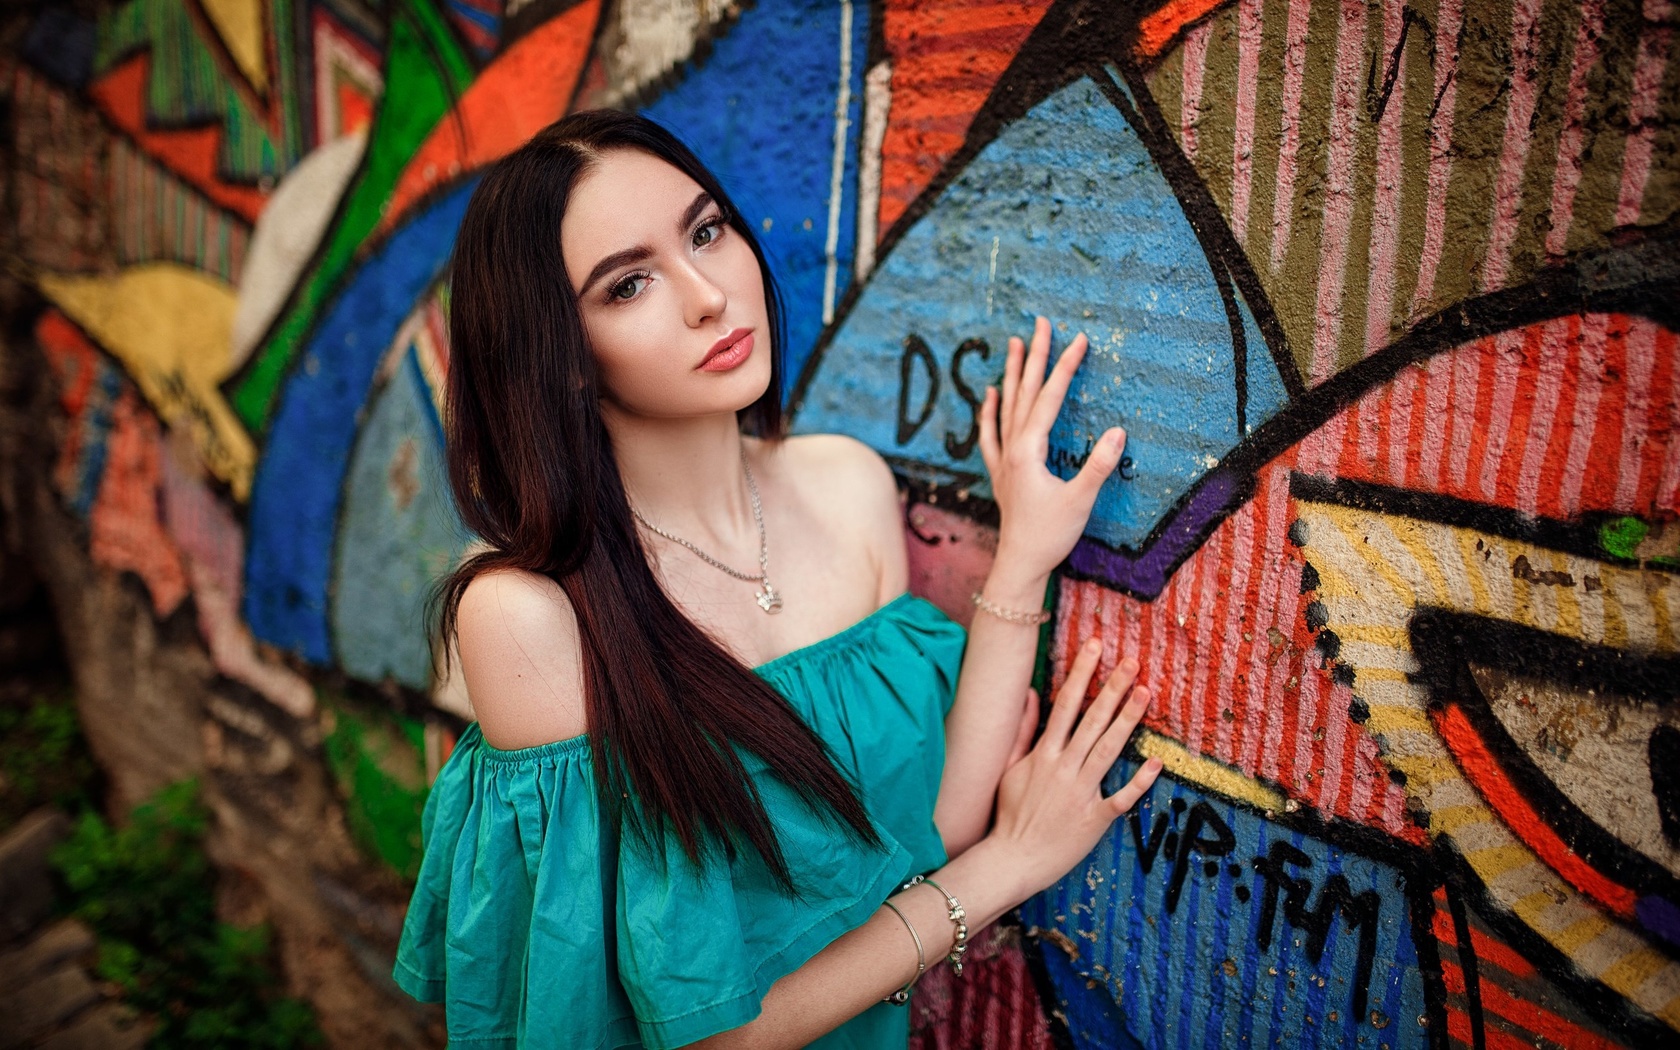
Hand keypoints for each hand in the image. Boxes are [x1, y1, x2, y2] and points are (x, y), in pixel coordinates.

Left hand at [978, 316, 1125, 583]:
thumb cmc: (1050, 535)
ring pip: (1006, 406)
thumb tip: (1118, 431)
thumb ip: (1098, 465)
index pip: (1049, 399)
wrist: (1020, 564)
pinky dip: (990, 410)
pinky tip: (991, 393)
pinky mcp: (1000, 472)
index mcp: (1029, 452)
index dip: (1065, 367)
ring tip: (1015, 343)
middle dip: (1035, 356)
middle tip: (1040, 323)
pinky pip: (991, 432)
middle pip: (1024, 393)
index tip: (1078, 338)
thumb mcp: (1081, 500)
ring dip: (1012, 373)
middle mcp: (1012, 449)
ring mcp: (1003, 459)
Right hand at [982, 637, 1160, 898]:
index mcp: (1043, 754)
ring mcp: (1081, 793)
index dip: (1081, 673)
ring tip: (1145, 693)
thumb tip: (1030, 694)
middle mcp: (1063, 768)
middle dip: (1112, 688)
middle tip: (1132, 661)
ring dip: (1127, 720)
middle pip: (1092, 720)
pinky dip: (1139, 781)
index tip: (1095, 647)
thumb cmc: (1009, 814)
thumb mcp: (1008, 768)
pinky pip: (1121, 797)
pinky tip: (1156, 762)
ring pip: (1108, 750)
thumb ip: (1021, 730)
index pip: (1065, 704)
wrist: (1012, 860)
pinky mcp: (1095, 819)